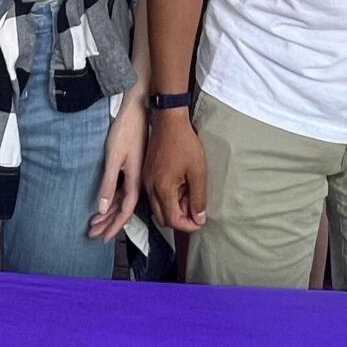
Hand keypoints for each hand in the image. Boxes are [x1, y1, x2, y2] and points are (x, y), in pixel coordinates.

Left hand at [88, 99, 146, 240]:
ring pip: (121, 200)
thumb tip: (101, 209)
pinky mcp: (131, 166)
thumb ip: (108, 184)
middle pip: (122, 208)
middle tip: (91, 234)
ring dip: (107, 213)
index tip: (103, 238)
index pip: (124, 211)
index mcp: (135, 180)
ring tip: (93, 223)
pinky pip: (122, 190)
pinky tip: (104, 204)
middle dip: (107, 223)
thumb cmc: (125, 131)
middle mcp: (137, 180)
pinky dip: (111, 200)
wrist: (137, 109)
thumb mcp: (114, 158)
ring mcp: (134, 174)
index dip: (114, 226)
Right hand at [143, 108, 208, 233]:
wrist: (168, 120)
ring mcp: (146, 180)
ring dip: (173, 208)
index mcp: (162, 189)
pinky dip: (167, 197)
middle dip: (179, 220)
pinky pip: (154, 195)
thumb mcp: (198, 171)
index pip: (172, 220)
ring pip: (158, 207)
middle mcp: (150, 188)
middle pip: (162, 218)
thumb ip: (198, 198)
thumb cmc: (184, 143)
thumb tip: (199, 219)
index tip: (200, 222)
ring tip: (190, 196)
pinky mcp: (146, 173)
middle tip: (195, 211)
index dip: (188, 226)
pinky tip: (180, 186)